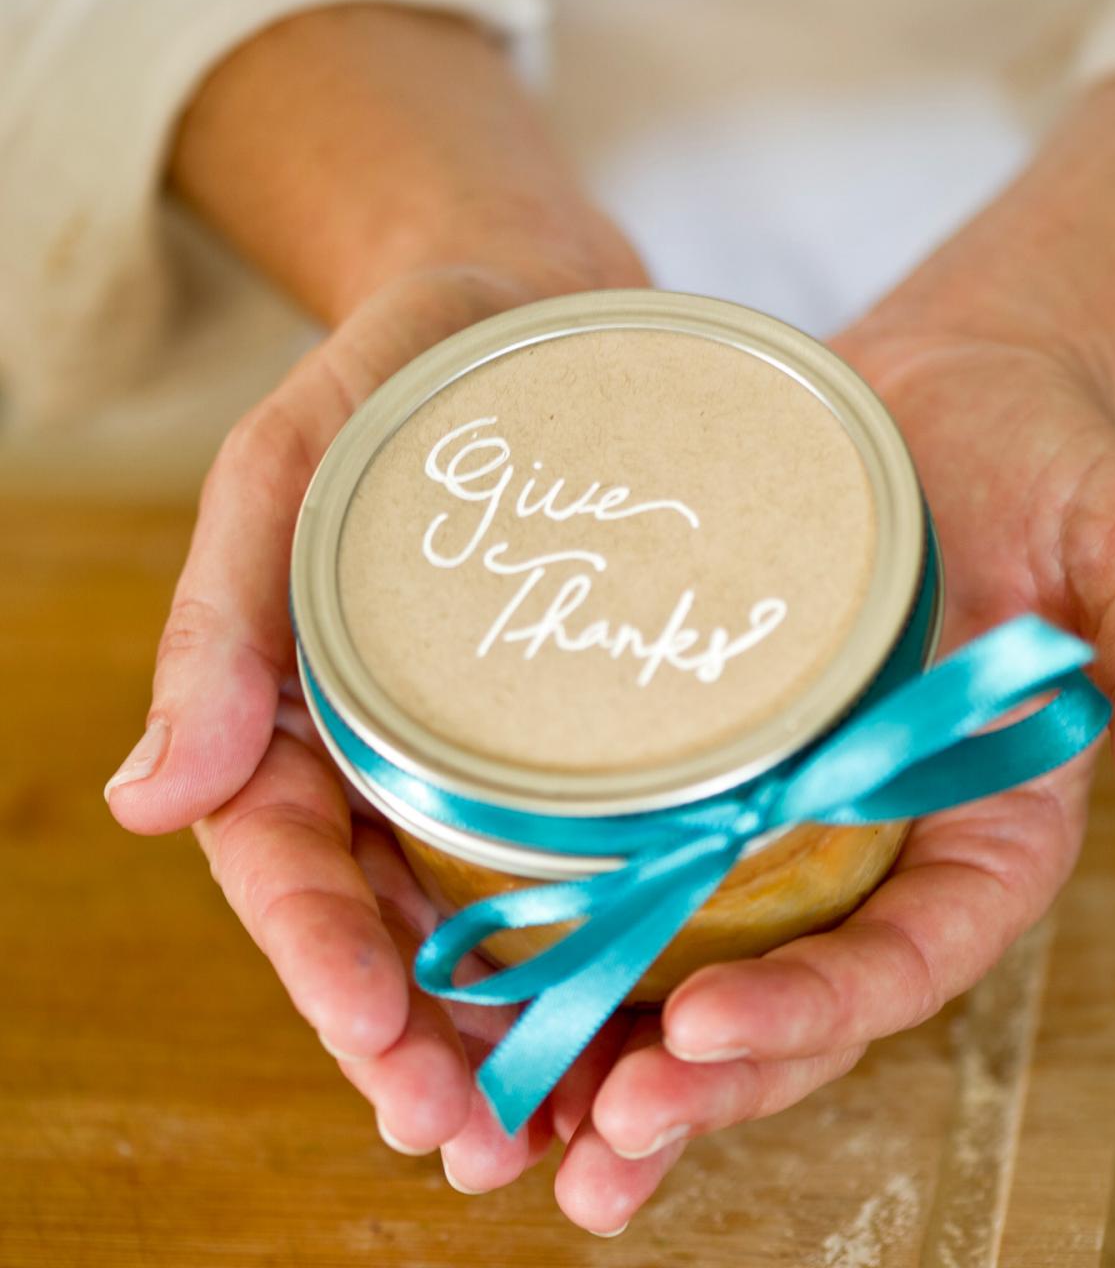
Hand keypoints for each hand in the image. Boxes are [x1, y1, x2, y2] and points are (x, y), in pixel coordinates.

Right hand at [102, 264, 659, 1227]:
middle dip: (418, 1045)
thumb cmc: (403, 370)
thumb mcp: (295, 462)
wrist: (534, 307)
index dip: (321, 966)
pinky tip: (640, 1020)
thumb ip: (221, 620)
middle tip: (481, 1143)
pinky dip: (595, 954)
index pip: (284, 867)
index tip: (381, 1045)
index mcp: (291, 710)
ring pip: (476, 926)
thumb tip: (138, 802)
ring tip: (564, 1133)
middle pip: (382, 928)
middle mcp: (380, 755)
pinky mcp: (572, 735)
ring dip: (510, 1038)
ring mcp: (477, 755)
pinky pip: (575, 861)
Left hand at [558, 330, 1114, 1230]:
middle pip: (796, 996)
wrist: (941, 395)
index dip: (820, 1008)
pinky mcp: (709, 756)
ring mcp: (785, 806)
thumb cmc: (1047, 467)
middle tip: (602, 1139)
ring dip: (625, 1051)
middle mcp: (875, 841)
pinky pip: (644, 861)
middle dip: (706, 1080)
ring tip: (531, 1127)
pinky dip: (582, 935)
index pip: (911, 954)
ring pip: (706, 961)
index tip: (709, 1029)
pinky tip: (497, 987)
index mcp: (982, 825)